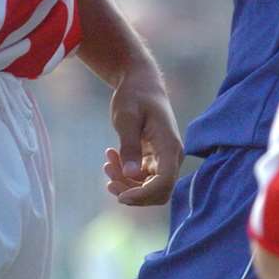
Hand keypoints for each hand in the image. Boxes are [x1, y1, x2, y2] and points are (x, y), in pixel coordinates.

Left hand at [103, 65, 182, 205]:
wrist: (140, 81)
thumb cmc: (134, 95)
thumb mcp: (126, 117)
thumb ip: (129, 146)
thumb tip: (131, 174)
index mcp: (169, 146)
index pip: (164, 182)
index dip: (143, 195)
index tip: (120, 196)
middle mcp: (171, 156)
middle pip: (158, 192)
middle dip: (132, 192)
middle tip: (108, 180)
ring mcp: (164, 158)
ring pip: (148, 187)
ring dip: (125, 183)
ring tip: (107, 164)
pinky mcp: (154, 158)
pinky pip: (142, 178)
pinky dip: (125, 174)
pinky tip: (111, 157)